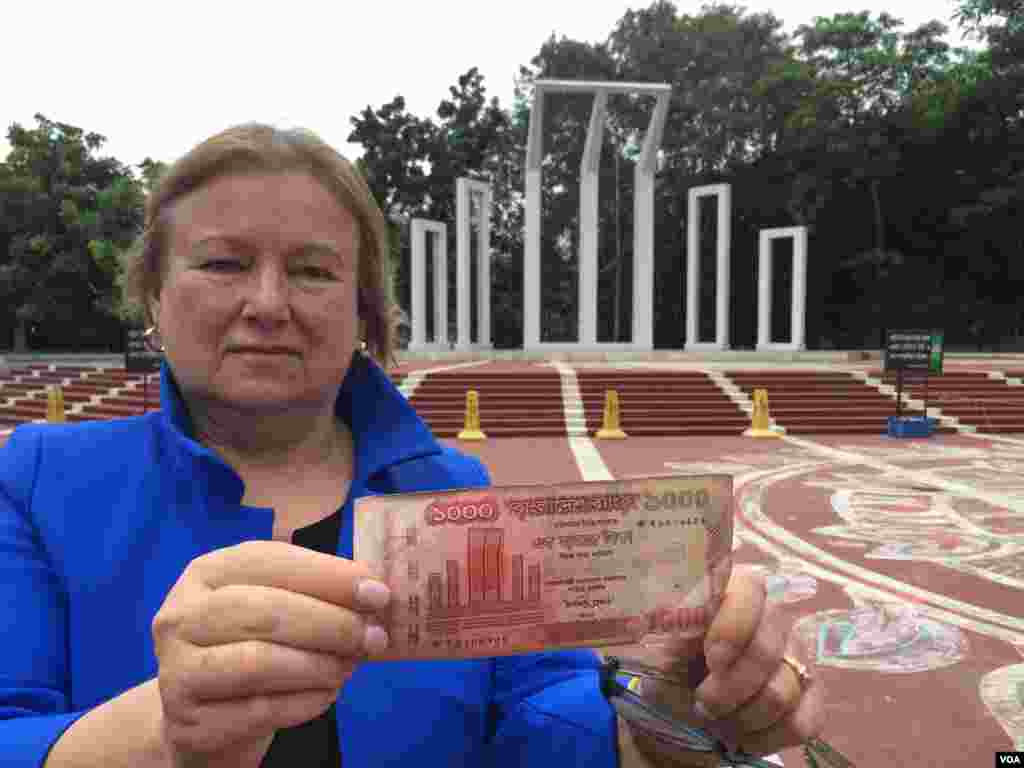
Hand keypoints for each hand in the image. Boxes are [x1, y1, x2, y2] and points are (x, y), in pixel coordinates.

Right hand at [151, 541, 392, 767]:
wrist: (200, 717)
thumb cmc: (248, 647)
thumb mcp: (273, 608)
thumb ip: (314, 595)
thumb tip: (373, 595)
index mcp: (207, 572)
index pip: (269, 561)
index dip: (328, 575)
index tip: (377, 592)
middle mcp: (182, 616)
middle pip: (265, 611)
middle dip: (331, 622)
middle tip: (374, 636)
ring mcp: (178, 670)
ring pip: (259, 661)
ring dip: (321, 663)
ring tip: (352, 665)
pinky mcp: (189, 722)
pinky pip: (260, 709)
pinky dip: (306, 700)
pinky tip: (327, 693)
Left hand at [635, 565, 824, 759]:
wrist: (683, 708)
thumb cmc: (671, 669)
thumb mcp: (661, 646)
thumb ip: (673, 629)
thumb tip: (676, 618)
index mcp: (733, 593)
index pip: (750, 590)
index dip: (733, 628)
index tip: (712, 660)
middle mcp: (772, 617)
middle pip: (766, 650)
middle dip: (729, 688)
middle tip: (703, 704)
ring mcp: (797, 657)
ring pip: (782, 693)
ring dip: (741, 718)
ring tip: (717, 720)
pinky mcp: (810, 698)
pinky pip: (801, 723)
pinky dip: (764, 738)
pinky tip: (741, 735)